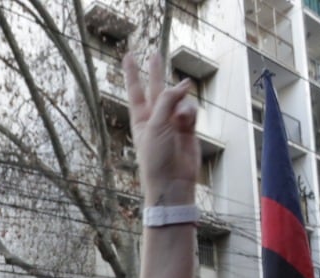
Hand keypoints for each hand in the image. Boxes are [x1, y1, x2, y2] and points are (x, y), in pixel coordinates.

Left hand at [123, 51, 198, 205]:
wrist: (173, 181)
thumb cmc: (156, 158)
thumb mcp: (155, 126)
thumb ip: (167, 101)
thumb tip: (184, 85)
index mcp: (140, 118)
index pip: (135, 90)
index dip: (132, 72)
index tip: (128, 55)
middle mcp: (156, 118)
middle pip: (156, 88)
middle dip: (156, 72)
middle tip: (155, 54)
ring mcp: (172, 122)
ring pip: (179, 99)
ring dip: (181, 103)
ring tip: (180, 118)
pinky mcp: (188, 128)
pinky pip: (191, 110)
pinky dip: (190, 113)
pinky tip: (187, 123)